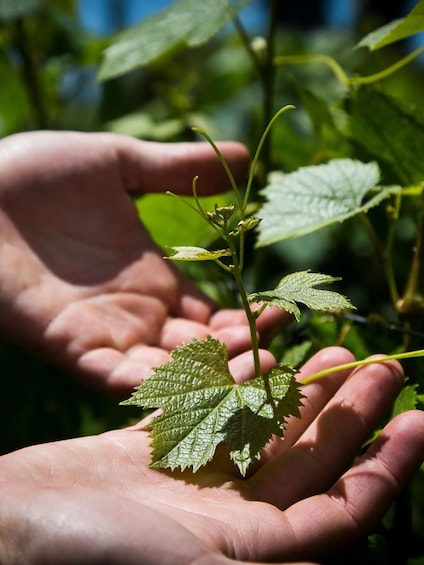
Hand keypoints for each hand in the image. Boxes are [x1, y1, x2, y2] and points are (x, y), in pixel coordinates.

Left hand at [0, 131, 285, 394]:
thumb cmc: (38, 174)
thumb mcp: (119, 164)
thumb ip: (177, 169)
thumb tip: (245, 157)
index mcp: (153, 278)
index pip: (212, 314)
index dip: (248, 318)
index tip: (284, 311)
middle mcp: (136, 314)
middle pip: (198, 351)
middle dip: (238, 355)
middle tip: (278, 350)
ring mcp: (105, 333)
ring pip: (168, 372)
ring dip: (210, 376)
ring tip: (256, 368)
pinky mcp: (70, 346)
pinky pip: (118, 379)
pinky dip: (153, 388)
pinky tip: (194, 384)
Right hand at [1, 347, 421, 563]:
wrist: (7, 530)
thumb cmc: (88, 555)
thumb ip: (269, 558)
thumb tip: (346, 547)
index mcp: (248, 550)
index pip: (340, 509)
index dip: (385, 470)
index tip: (418, 422)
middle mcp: (228, 515)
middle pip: (307, 458)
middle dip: (349, 414)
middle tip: (380, 364)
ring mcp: (192, 477)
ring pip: (264, 426)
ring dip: (302, 391)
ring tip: (337, 350)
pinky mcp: (156, 447)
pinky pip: (211, 407)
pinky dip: (239, 379)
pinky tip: (267, 352)